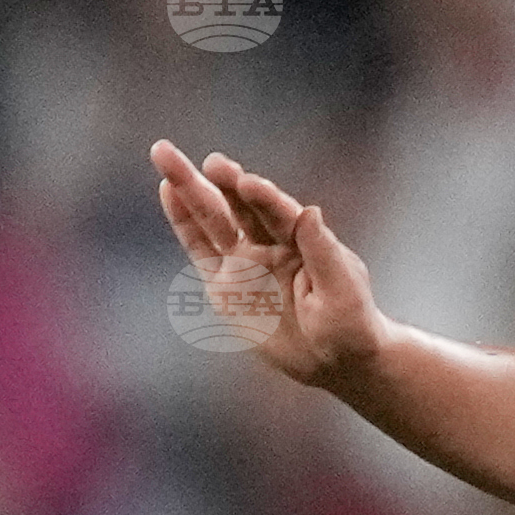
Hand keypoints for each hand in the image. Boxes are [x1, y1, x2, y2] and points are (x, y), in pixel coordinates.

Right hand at [151, 145, 383, 387]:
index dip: (265, 198)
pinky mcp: (223, 283)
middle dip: (224, 181)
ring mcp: (244, 260)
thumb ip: (323, 253)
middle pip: (241, 204)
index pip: (279, 213)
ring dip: (191, 188)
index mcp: (303, 239)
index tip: (249, 183)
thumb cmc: (349, 324)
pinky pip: (199, 247)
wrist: (336, 359)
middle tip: (210, 162)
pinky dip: (183, 220)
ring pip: (213, 218)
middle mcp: (271, 242)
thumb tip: (311, 211)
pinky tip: (169, 191)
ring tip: (165, 155)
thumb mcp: (342, 292)